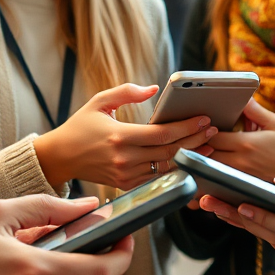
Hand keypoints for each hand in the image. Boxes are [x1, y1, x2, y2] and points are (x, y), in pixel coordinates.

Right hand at [33, 83, 217, 190]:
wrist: (60, 157)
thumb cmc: (80, 126)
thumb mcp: (100, 101)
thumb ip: (127, 92)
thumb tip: (154, 88)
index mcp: (120, 137)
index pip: (162, 135)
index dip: (186, 127)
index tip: (204, 118)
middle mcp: (125, 159)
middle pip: (170, 153)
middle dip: (195, 141)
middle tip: (214, 130)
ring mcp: (126, 175)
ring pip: (166, 168)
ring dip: (189, 158)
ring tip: (208, 146)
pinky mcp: (125, 185)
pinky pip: (156, 179)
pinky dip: (174, 171)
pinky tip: (189, 162)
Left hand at [206, 98, 274, 184]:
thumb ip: (255, 111)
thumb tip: (242, 96)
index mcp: (246, 143)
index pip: (213, 137)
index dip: (203, 131)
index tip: (203, 126)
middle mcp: (239, 162)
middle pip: (206, 155)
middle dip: (198, 147)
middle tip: (196, 140)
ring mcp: (238, 178)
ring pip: (209, 171)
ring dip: (202, 163)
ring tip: (199, 155)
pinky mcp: (239, 188)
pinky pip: (217, 184)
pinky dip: (209, 179)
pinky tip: (207, 174)